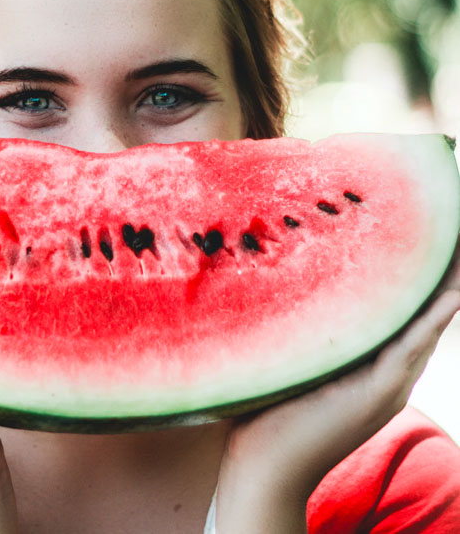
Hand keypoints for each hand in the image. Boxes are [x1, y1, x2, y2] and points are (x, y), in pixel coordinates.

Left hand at [216, 252, 459, 533]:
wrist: (263, 466)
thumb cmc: (265, 410)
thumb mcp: (292, 357)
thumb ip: (302, 326)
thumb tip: (279, 277)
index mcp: (368, 365)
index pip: (401, 313)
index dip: (416, 279)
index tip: (422, 239)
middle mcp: (386, 373)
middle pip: (421, 314)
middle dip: (438, 276)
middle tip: (452, 237)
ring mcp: (387, 385)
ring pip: (424, 325)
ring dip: (444, 288)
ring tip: (457, 250)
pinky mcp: (377, 393)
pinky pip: (411, 348)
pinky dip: (432, 319)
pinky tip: (450, 293)